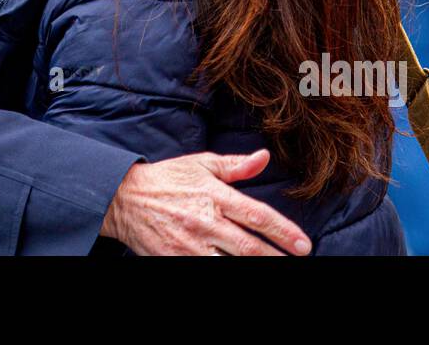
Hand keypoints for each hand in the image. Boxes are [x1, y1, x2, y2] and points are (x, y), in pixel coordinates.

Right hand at [99, 150, 311, 255]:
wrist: (124, 198)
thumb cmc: (168, 179)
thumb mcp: (201, 165)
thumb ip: (235, 166)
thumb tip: (264, 158)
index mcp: (213, 195)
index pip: (256, 215)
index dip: (284, 231)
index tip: (304, 244)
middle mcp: (204, 221)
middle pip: (249, 247)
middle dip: (277, 257)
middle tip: (298, 261)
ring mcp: (189, 245)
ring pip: (231, 264)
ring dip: (255, 267)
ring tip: (274, 268)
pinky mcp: (175, 260)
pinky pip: (206, 270)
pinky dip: (225, 271)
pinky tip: (241, 272)